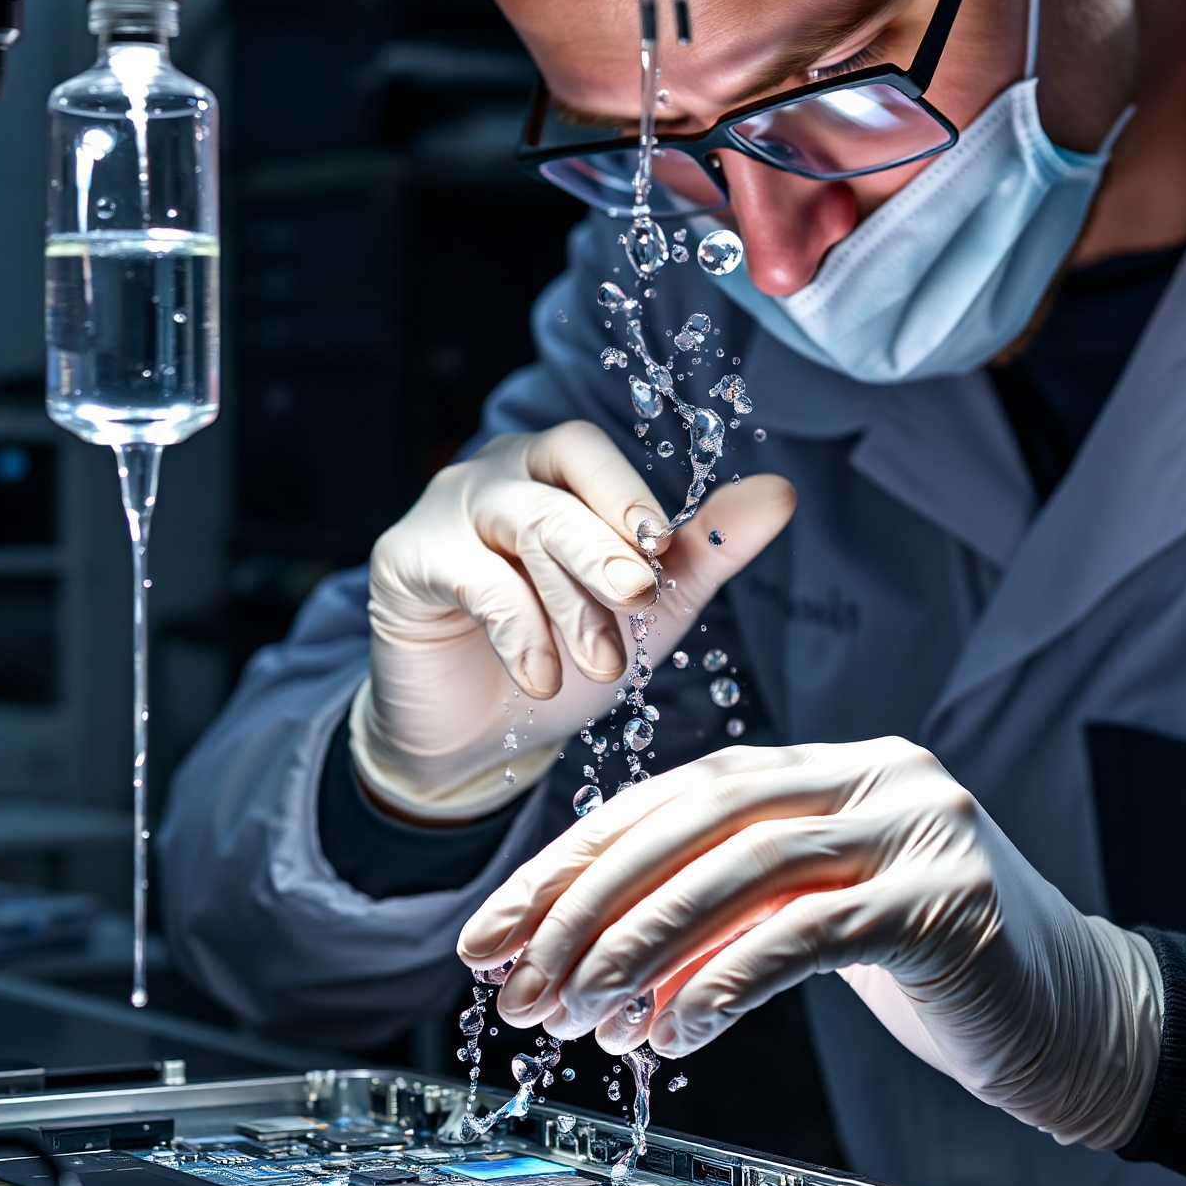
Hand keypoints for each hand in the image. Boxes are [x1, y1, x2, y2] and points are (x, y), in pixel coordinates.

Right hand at [351, 420, 795, 819]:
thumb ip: (706, 549)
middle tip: (638, 600)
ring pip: (518, 521)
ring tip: (603, 661)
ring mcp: (444, 511)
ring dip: (570, 595)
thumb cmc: (566, 653)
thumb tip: (781, 493)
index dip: (626, 493)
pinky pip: (470, 576)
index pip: (587, 451)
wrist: (480, 735)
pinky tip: (540, 678)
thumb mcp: (648, 607)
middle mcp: (496, 475)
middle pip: (555, 481)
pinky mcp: (405, 560)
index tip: (660, 548)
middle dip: (604, 545)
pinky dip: (518, 630)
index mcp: (554, 470)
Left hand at [456, 739, 1163, 1150]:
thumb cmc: (940, 974)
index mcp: (836, 768)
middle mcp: (877, 776)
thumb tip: (591, 978)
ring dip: (639, 945)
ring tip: (575, 1012)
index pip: (678, 794)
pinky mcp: (950, 903)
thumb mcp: (815, 929)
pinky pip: (810, 935)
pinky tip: (671, 1034)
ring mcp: (919, 832)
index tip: (498, 923)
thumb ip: (722, 929)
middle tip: (515, 976)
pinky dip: (725, 981)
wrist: (1087, 1023)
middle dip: (588, 899)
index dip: (579, 856)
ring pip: (744, 869)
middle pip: (698, 817)